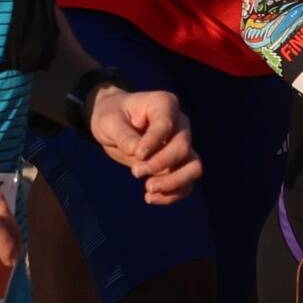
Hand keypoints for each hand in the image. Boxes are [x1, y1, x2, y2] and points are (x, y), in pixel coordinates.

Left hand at [89, 85, 201, 205]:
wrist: (114, 124)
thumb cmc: (112, 116)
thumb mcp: (109, 122)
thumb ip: (124, 136)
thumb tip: (141, 156)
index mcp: (164, 104)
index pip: (167, 125)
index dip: (154, 143)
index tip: (136, 154)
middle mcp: (180, 123)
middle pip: (184, 148)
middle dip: (161, 164)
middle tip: (136, 172)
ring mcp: (183, 145)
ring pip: (193, 167)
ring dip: (173, 183)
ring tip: (148, 190)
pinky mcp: (179, 164)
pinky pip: (186, 183)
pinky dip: (172, 194)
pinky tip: (150, 198)